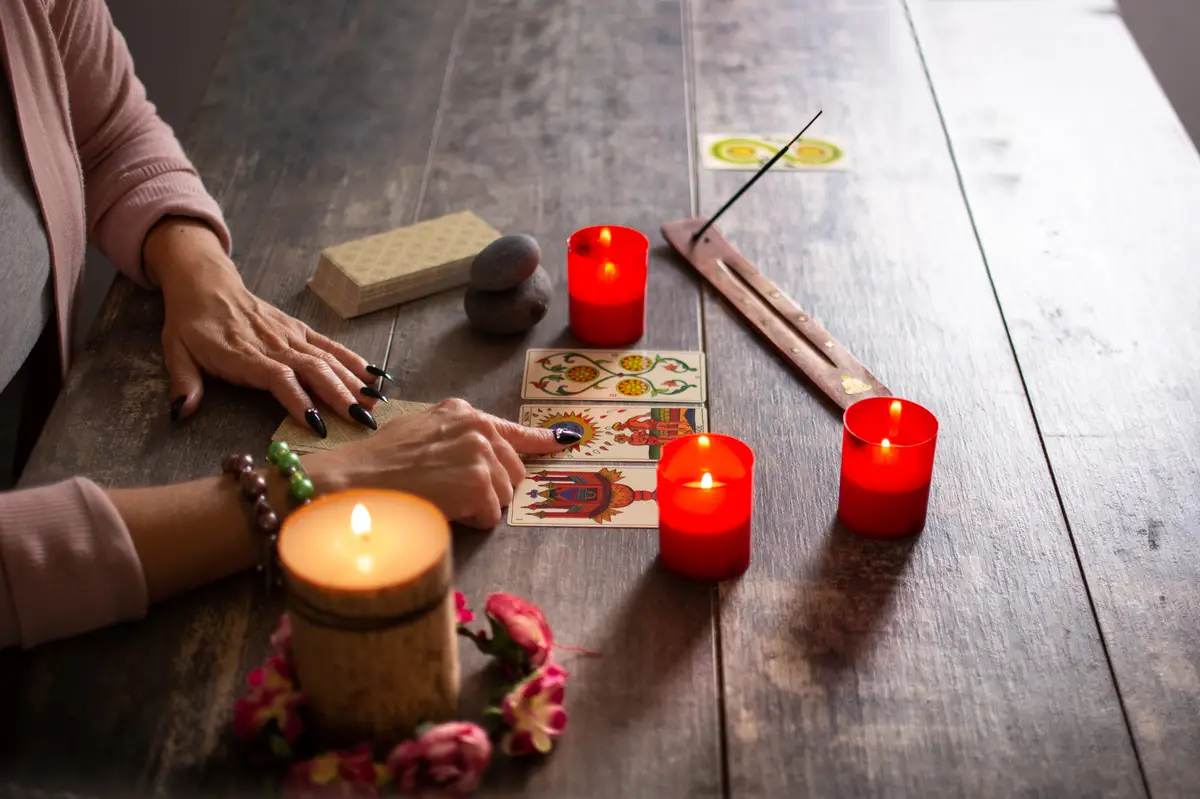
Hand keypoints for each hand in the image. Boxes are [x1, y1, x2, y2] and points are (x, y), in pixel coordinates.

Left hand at [144, 218, 379, 432]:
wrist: (205, 282)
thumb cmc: (190, 322)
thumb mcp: (175, 351)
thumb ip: (183, 382)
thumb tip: (181, 411)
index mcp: (243, 353)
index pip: (278, 378)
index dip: (299, 400)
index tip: (318, 424)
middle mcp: (273, 343)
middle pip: (313, 370)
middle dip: (340, 397)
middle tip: (362, 421)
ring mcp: (290, 334)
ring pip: (327, 359)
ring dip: (353, 382)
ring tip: (375, 405)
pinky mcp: (299, 328)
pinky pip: (330, 345)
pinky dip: (354, 360)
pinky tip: (376, 377)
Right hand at [307, 399, 573, 527]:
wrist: (356, 481)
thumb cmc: (379, 464)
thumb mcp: (421, 431)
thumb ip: (455, 435)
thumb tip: (484, 451)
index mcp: (463, 412)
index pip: (513, 430)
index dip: (539, 441)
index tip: (563, 441)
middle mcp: (478, 427)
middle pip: (512, 472)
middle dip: (488, 491)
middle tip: (449, 493)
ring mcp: (481, 452)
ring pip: (503, 497)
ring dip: (477, 507)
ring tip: (439, 497)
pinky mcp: (480, 481)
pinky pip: (490, 517)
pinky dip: (469, 522)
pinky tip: (441, 508)